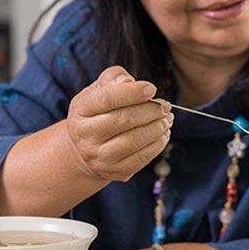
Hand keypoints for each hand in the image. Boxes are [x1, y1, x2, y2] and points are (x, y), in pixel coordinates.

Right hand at [65, 66, 171, 181]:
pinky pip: (142, 158)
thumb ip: (113, 78)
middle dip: (151, 111)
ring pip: (135, 140)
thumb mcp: (98, 89)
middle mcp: (85, 136)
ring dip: (158, 127)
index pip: (106, 99)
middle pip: (124, 120)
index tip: (152, 89)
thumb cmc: (97, 111)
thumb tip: (128, 83)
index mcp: (80, 110)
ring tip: (168, 118)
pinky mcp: (115, 171)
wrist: (85, 149)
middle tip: (165, 105)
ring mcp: (99, 157)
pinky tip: (164, 132)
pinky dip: (158, 144)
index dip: (132, 93)